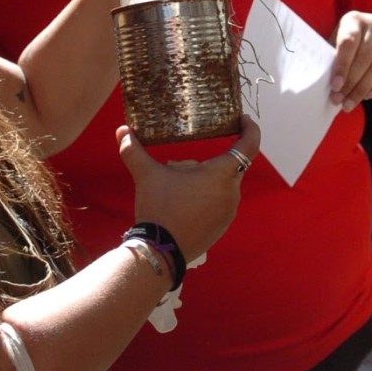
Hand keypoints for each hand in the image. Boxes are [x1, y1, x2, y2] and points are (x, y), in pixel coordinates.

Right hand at [118, 115, 261, 261]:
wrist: (160, 250)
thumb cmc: (159, 207)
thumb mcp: (146, 175)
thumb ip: (134, 150)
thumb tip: (121, 131)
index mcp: (221, 174)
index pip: (249, 145)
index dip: (250, 129)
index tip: (243, 120)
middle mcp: (232, 192)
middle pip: (228, 166)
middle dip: (208, 162)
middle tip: (181, 165)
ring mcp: (229, 212)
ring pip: (222, 185)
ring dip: (205, 181)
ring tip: (177, 186)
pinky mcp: (222, 226)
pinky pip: (219, 203)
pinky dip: (206, 198)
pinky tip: (183, 204)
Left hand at [330, 11, 371, 110]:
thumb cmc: (348, 43)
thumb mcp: (337, 42)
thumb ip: (332, 57)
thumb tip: (327, 83)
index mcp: (354, 19)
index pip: (348, 43)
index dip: (342, 66)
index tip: (335, 86)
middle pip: (364, 58)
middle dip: (351, 83)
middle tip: (339, 100)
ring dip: (362, 89)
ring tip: (350, 103)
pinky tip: (368, 96)